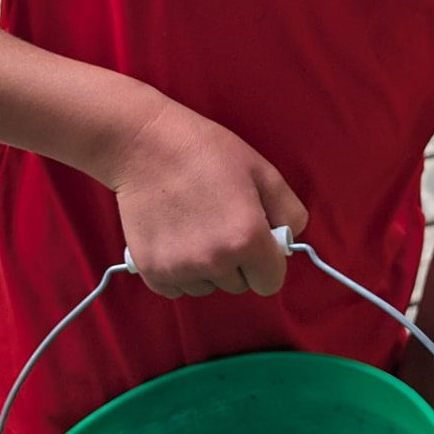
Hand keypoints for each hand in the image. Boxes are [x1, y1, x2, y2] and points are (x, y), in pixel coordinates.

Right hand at [109, 100, 306, 297]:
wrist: (144, 144)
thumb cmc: (206, 152)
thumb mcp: (263, 172)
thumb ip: (289, 213)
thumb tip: (285, 243)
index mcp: (247, 239)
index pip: (270, 283)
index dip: (266, 263)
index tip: (255, 244)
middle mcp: (214, 262)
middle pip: (238, 285)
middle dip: (236, 263)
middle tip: (220, 224)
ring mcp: (180, 269)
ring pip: (207, 287)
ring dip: (206, 268)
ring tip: (194, 227)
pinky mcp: (151, 270)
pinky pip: (177, 289)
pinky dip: (178, 272)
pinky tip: (174, 238)